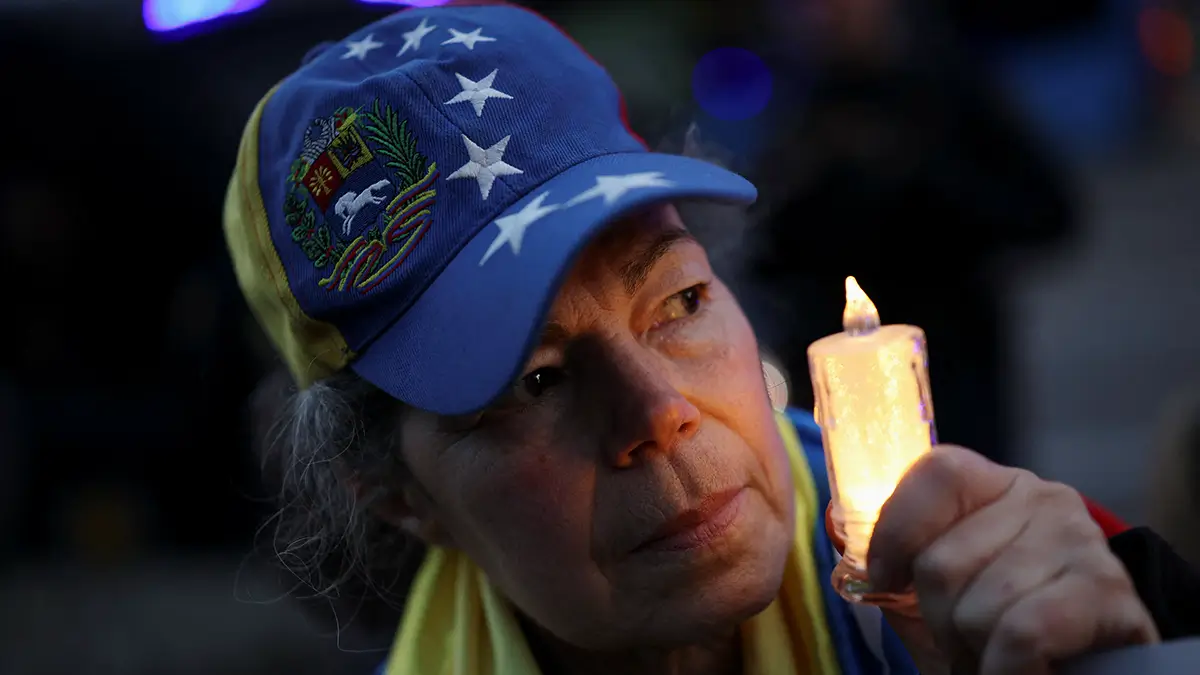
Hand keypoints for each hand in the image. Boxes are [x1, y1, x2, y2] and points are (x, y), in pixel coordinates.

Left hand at [832, 445, 1159, 674]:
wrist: (1084, 671)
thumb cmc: (1001, 630)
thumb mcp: (944, 591)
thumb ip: (901, 563)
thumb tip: (850, 560)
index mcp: (993, 485)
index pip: (933, 474)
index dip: (896, 534)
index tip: (888, 582)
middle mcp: (1042, 497)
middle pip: (940, 562)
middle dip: (942, 620)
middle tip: (969, 640)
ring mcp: (1079, 539)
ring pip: (978, 606)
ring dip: (978, 650)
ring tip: (1000, 656)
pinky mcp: (1109, 591)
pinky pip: (1023, 632)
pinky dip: (1007, 668)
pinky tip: (1023, 671)